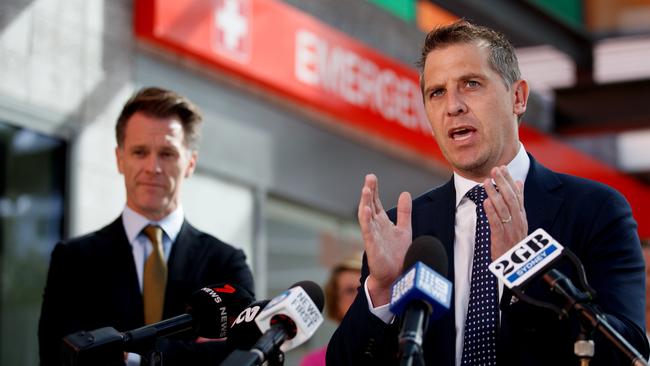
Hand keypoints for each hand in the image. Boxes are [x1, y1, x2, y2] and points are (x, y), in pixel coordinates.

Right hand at [358, 174, 411, 305]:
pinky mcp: (372, 247)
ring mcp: (373, 237)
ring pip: (366, 217)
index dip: (374, 190)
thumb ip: (404, 212)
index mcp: (382, 223)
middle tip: (369, 178)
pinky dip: (366, 221)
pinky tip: (366, 210)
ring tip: (366, 190)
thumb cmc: (398, 255)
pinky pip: (368, 232)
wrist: (397, 277)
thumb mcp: (404, 229)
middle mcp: (375, 228)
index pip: (375, 203)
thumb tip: (405, 193)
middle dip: (369, 192)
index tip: (371, 177)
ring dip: (365, 203)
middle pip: (369, 206)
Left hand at [483, 166, 526, 260]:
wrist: (517, 267)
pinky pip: (497, 224)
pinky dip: (492, 212)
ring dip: (495, 194)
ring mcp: (511, 230)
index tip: (502, 167)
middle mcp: (518, 221)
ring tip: (487, 182)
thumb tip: (519, 183)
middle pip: (511, 199)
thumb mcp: (519, 220)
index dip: (510, 180)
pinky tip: (486, 202)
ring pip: (503, 209)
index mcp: (522, 216)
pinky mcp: (502, 239)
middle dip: (503, 183)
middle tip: (495, 169)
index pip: (517, 194)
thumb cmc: (514, 242)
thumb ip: (518, 202)